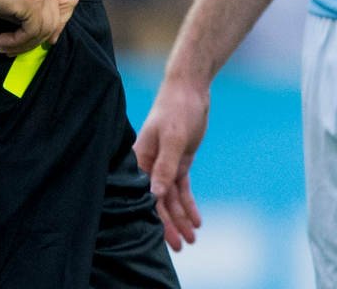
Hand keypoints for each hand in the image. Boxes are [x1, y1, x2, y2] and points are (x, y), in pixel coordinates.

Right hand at [0, 0, 76, 54]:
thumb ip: (29, 11)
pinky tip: (2, 41)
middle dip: (40, 38)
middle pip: (59, 18)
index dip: (61, 21)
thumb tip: (40, 34)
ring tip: (4, 46)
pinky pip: (32, 31)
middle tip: (17, 47)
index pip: (69, 1)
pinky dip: (18, 42)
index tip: (46, 38)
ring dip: (24, 44)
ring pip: (45, 28)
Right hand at [135, 75, 209, 250]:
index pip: (145, 195)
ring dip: (181, 218)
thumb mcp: (173, 137)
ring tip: (192, 238)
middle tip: (181, 246)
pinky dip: (188, 204)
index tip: (163, 239)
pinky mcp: (178, 162)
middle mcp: (149, 165)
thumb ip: (165, 166)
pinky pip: (182, 188)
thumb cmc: (176, 109)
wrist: (190, 89)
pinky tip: (196, 220)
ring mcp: (164, 164)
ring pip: (171, 198)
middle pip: (158, 201)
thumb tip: (155, 194)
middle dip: (169, 224)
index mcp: (139, 159)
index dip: (154, 217)